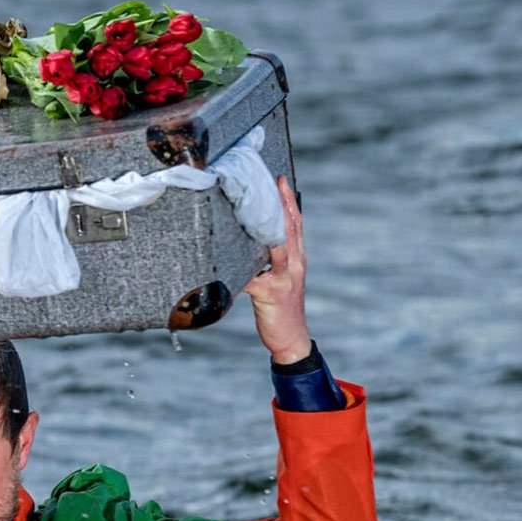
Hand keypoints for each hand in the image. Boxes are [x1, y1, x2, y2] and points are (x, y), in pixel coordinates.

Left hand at [242, 176, 309, 364]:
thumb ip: (268, 261)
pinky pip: (252, 279)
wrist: (292, 340)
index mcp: (297, 260)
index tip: (281, 179)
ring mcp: (284, 279)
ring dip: (269, 227)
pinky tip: (224, 264)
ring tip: (255, 209)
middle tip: (274, 181)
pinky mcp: (270, 294)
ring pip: (277, 246)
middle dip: (283, 204)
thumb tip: (247, 241)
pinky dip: (238, 272)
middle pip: (290, 228)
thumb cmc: (281, 308)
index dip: (289, 201)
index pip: (295, 224)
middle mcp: (294, 265)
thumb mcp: (279, 280)